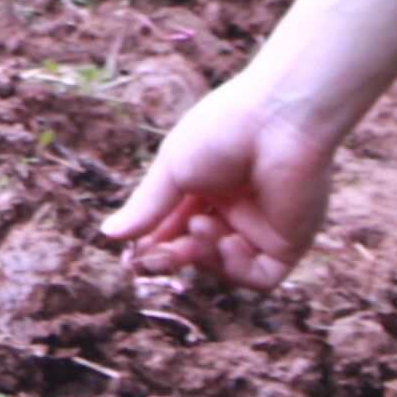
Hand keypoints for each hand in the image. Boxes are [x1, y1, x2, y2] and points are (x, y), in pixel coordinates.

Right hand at [102, 71, 341, 292]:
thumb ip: (147, 207)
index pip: (175, 227)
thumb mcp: (174, 169)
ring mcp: (261, 228)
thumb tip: (108, 234)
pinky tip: (229, 242)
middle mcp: (234, 209)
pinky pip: (260, 277)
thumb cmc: (222, 131)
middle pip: (197, 251)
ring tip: (201, 226)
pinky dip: (237, 269)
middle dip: (175, 255)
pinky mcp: (288, 242)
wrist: (276, 120)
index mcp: (206, 186)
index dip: (155, 243)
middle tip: (158, 256)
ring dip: (205, 255)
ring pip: (224, 266)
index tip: (133, 256)